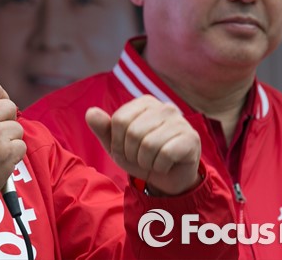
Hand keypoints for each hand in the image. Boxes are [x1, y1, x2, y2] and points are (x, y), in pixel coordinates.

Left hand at [86, 96, 200, 194]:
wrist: (168, 178)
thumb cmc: (141, 157)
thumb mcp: (117, 145)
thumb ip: (103, 128)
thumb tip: (90, 112)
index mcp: (144, 103)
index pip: (119, 120)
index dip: (117, 142)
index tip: (126, 150)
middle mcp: (164, 106)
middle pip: (133, 132)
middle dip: (131, 154)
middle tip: (141, 159)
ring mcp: (180, 121)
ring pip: (149, 145)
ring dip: (146, 162)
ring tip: (152, 162)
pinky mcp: (191, 138)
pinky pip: (165, 154)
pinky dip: (160, 166)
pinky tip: (166, 164)